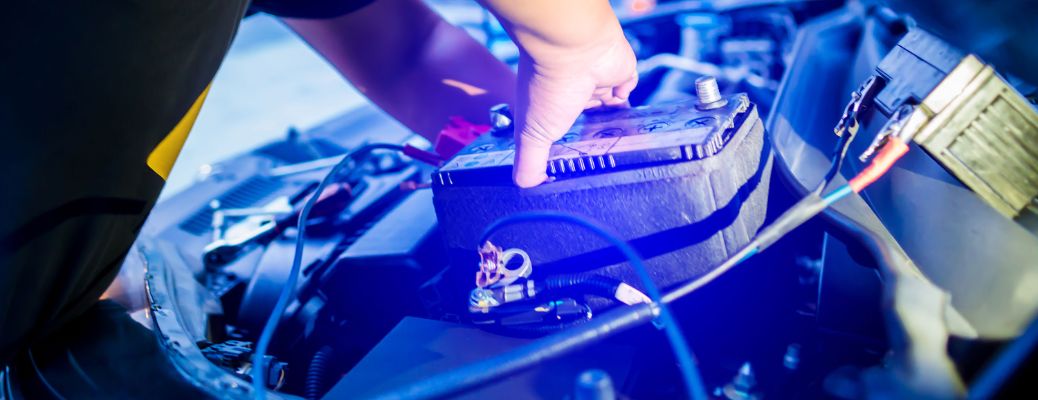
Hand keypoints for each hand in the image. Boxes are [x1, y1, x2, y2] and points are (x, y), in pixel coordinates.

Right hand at [512, 28, 637, 186]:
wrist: (574, 48)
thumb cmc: (547, 86)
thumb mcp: (532, 133)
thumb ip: (529, 162)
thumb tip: (525, 187)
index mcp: (550, 103)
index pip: (558, 126)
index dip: (565, 143)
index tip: (574, 164)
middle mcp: (573, 90)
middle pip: (586, 117)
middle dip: (593, 134)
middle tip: (602, 157)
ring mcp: (598, 80)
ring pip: (609, 105)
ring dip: (613, 121)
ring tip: (621, 146)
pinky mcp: (620, 72)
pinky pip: (627, 88)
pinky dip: (628, 102)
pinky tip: (632, 120)